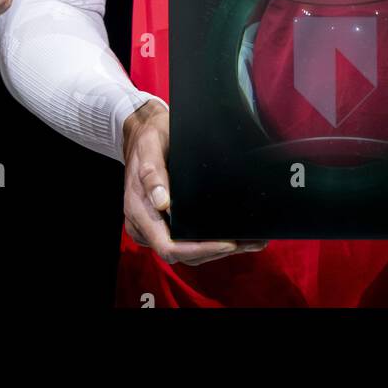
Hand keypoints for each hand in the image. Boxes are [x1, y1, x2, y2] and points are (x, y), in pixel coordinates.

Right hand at [122, 99, 265, 264]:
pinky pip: (188, 242)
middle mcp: (144, 226)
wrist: (141, 132)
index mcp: (138, 211)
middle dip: (216, 251)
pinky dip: (211, 242)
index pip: (169, 246)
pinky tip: (234, 237)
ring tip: (249, 241)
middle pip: (183, 254)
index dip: (199, 249)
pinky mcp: (165, 225)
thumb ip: (152, 172)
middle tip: (249, 242)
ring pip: (189, 252)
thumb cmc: (147, 138)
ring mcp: (155, 228)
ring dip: (218, 250)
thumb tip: (162, 203)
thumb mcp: (149, 145)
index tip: (227, 242)